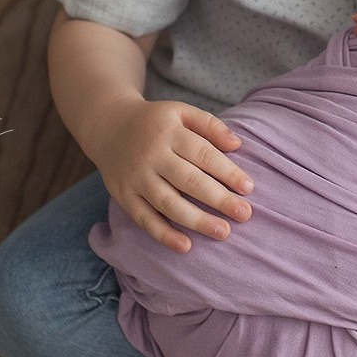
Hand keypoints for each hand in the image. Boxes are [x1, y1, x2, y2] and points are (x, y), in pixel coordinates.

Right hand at [91, 98, 253, 252]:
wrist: (107, 126)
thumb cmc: (155, 122)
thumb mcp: (180, 111)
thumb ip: (210, 125)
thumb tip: (237, 144)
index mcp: (169, 133)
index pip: (203, 154)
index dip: (228, 172)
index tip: (249, 188)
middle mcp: (152, 156)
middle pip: (189, 181)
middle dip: (219, 199)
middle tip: (245, 214)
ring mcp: (136, 178)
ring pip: (168, 203)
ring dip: (196, 221)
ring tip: (223, 232)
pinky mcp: (124, 195)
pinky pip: (144, 218)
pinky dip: (163, 234)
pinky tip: (185, 246)